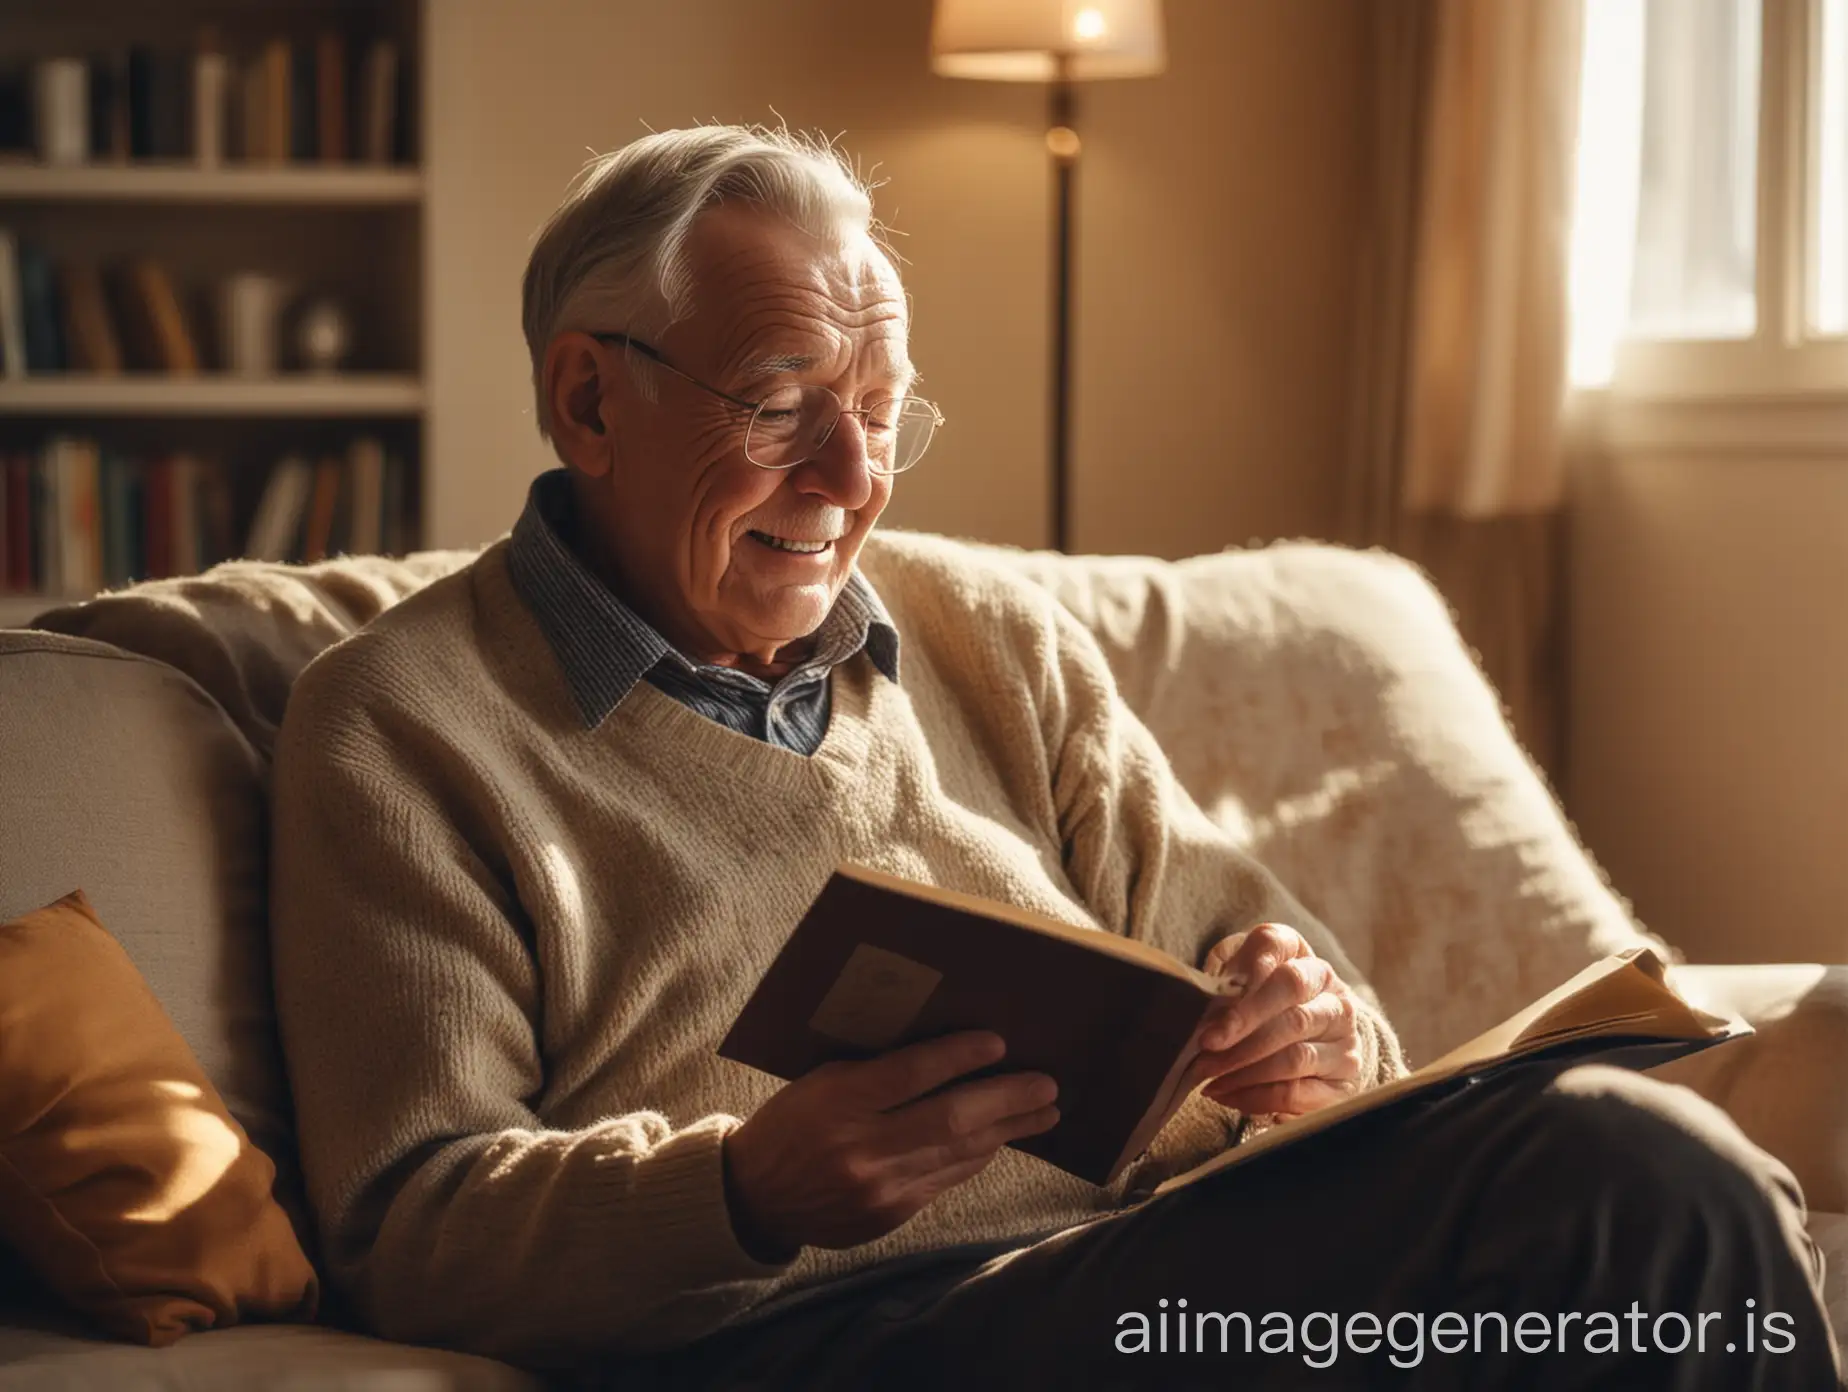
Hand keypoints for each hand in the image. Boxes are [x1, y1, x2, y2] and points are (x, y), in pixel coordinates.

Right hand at [722, 1031, 1059, 1262]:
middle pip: (948, 1118)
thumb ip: (875, 1070)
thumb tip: (946, 1054)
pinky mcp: (890, 1215)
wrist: (755, 1196)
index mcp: (837, 1101)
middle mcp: (860, 1147)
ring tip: (1044, 1112)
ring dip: (1006, 1131)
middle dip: (1006, 1099)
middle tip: (1047, 1084)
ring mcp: (878, 1187)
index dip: (958, 1056)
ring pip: (957, 1153)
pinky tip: (1000, 1140)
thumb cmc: (791, 1122)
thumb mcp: (820, 1080)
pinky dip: (977, 1156)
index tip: (998, 1042)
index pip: (910, 1074)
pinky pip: (946, 1180)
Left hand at [1185, 924, 1365, 1116]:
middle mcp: (1332, 992)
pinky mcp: (1345, 1076)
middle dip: (1243, 1026)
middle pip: (1291, 1002)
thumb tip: (1200, 997)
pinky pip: (1298, 1092)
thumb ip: (1221, 978)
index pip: (1276, 946)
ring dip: (1244, 1069)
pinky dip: (1257, 1097)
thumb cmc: (1260, 1000)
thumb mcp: (1238, 975)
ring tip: (1208, 1077)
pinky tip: (1228, 1095)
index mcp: (1300, 956)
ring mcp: (1344, 1036)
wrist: (1314, 1035)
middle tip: (1205, 1046)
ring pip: (1294, 1055)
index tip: (1212, 996)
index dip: (1247, 969)